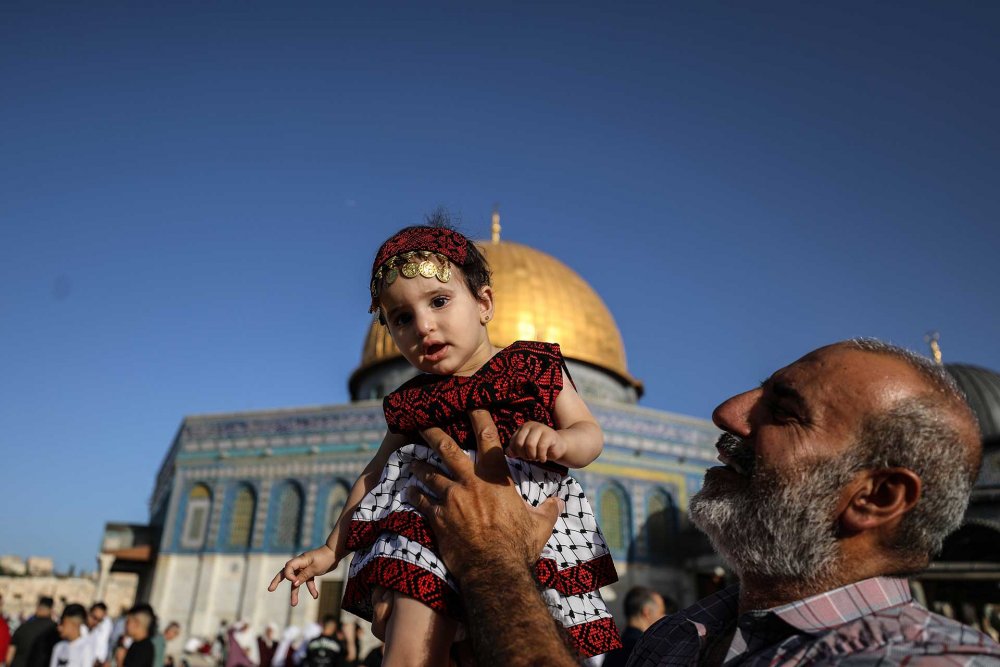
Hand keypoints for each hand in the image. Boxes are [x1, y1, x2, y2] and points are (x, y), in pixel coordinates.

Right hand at [267, 544, 338, 605]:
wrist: (335, 553)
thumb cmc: (325, 558)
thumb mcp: (315, 568)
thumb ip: (304, 575)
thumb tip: (294, 583)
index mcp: (300, 560)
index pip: (288, 568)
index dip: (289, 576)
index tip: (295, 582)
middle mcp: (300, 564)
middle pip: (286, 573)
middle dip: (277, 581)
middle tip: (270, 589)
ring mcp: (305, 568)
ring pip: (297, 580)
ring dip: (296, 592)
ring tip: (293, 604)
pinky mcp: (311, 571)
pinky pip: (307, 581)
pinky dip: (311, 588)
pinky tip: (315, 596)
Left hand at [409, 409, 563, 578]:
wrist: (494, 570)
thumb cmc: (518, 546)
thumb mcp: (540, 525)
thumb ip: (548, 509)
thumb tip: (559, 502)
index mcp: (495, 478)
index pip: (488, 437)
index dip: (478, 416)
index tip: (471, 403)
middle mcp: (470, 482)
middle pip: (446, 449)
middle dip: (432, 433)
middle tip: (422, 423)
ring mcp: (451, 499)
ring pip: (429, 474)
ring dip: (420, 467)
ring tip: (413, 462)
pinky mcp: (438, 518)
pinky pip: (421, 500)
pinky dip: (415, 494)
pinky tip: (409, 491)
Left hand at [507, 421, 566, 463]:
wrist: (558, 447)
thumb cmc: (539, 448)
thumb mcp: (525, 450)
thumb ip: (515, 450)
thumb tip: (508, 453)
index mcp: (523, 428)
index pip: (513, 442)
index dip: (517, 453)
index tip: (525, 456)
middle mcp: (531, 425)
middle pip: (520, 443)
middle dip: (524, 455)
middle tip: (531, 458)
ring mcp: (541, 428)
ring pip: (530, 445)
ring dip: (533, 456)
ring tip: (537, 458)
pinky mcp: (550, 434)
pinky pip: (541, 447)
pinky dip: (541, 457)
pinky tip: (543, 459)